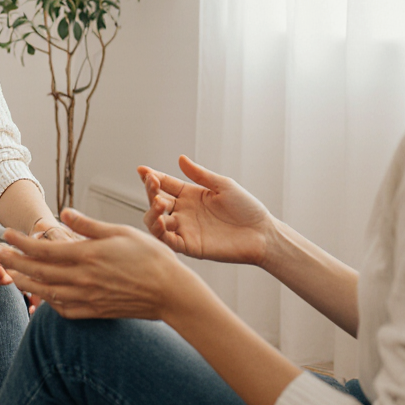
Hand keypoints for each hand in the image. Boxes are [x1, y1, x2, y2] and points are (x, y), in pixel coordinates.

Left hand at [0, 208, 195, 320]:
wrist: (171, 293)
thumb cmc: (151, 257)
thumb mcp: (121, 232)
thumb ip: (89, 225)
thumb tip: (65, 213)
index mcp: (87, 255)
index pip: (43, 249)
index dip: (21, 242)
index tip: (6, 234)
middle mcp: (82, 279)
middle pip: (38, 271)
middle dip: (14, 262)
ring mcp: (87, 298)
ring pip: (46, 292)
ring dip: (25, 283)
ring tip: (10, 275)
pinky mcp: (95, 312)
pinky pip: (63, 309)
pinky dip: (48, 302)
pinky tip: (42, 297)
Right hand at [139, 156, 274, 264]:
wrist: (262, 234)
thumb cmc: (247, 208)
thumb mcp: (223, 185)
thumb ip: (200, 174)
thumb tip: (180, 158)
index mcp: (191, 195)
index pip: (165, 184)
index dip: (152, 177)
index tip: (142, 169)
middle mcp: (184, 212)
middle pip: (157, 201)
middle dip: (150, 191)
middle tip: (153, 183)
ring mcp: (185, 229)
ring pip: (156, 222)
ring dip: (152, 212)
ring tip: (160, 203)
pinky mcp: (190, 246)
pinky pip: (168, 240)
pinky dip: (160, 232)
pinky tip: (161, 221)